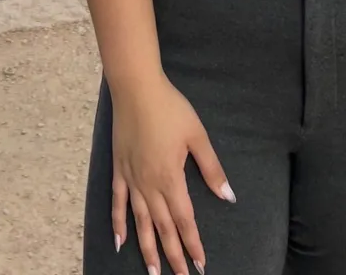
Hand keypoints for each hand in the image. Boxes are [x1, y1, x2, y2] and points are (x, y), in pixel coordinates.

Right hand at [111, 74, 233, 274]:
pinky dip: (118, 224)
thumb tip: (227, 196)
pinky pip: (118, 202)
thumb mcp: (197, 136)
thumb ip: (211, 168)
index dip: (193, 244)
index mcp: (171, 178)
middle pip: (163, 227)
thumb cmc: (170, 108)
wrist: (136, 88)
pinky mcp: (118, 169)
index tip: (200, 265)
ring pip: (140, 221)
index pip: (184, 220)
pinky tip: (120, 242)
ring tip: (153, 272)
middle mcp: (149, 185)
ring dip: (147, 248)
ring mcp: (131, 178)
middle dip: (173, 255)